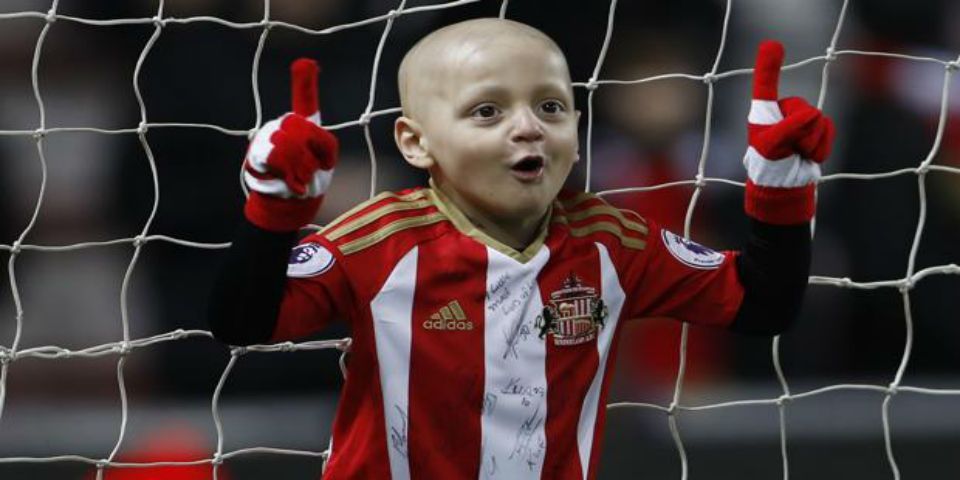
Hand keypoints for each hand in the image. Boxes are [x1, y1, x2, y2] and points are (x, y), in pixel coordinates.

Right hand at [243, 58, 339, 231]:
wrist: (290, 204)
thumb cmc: (309, 180)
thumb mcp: (325, 161)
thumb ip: (321, 143)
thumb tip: (307, 139)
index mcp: (304, 126)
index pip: (305, 101)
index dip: (305, 83)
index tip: (305, 62)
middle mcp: (284, 125)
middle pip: (301, 128)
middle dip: (311, 154)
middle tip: (311, 170)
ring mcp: (268, 136)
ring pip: (289, 145)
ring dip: (301, 168)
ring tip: (299, 178)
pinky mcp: (257, 153)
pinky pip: (276, 157)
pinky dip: (288, 175)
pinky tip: (288, 182)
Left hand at [743, 40, 834, 224]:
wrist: (784, 187)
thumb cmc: (769, 167)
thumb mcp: (772, 147)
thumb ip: (789, 128)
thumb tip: (813, 114)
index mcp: (764, 113)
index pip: (766, 87)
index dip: (769, 66)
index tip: (772, 44)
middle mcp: (782, 112)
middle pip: (804, 108)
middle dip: (801, 131)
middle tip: (789, 149)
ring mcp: (800, 120)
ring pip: (819, 119)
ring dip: (811, 142)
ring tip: (797, 154)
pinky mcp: (816, 130)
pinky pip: (829, 128)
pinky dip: (822, 146)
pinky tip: (809, 157)